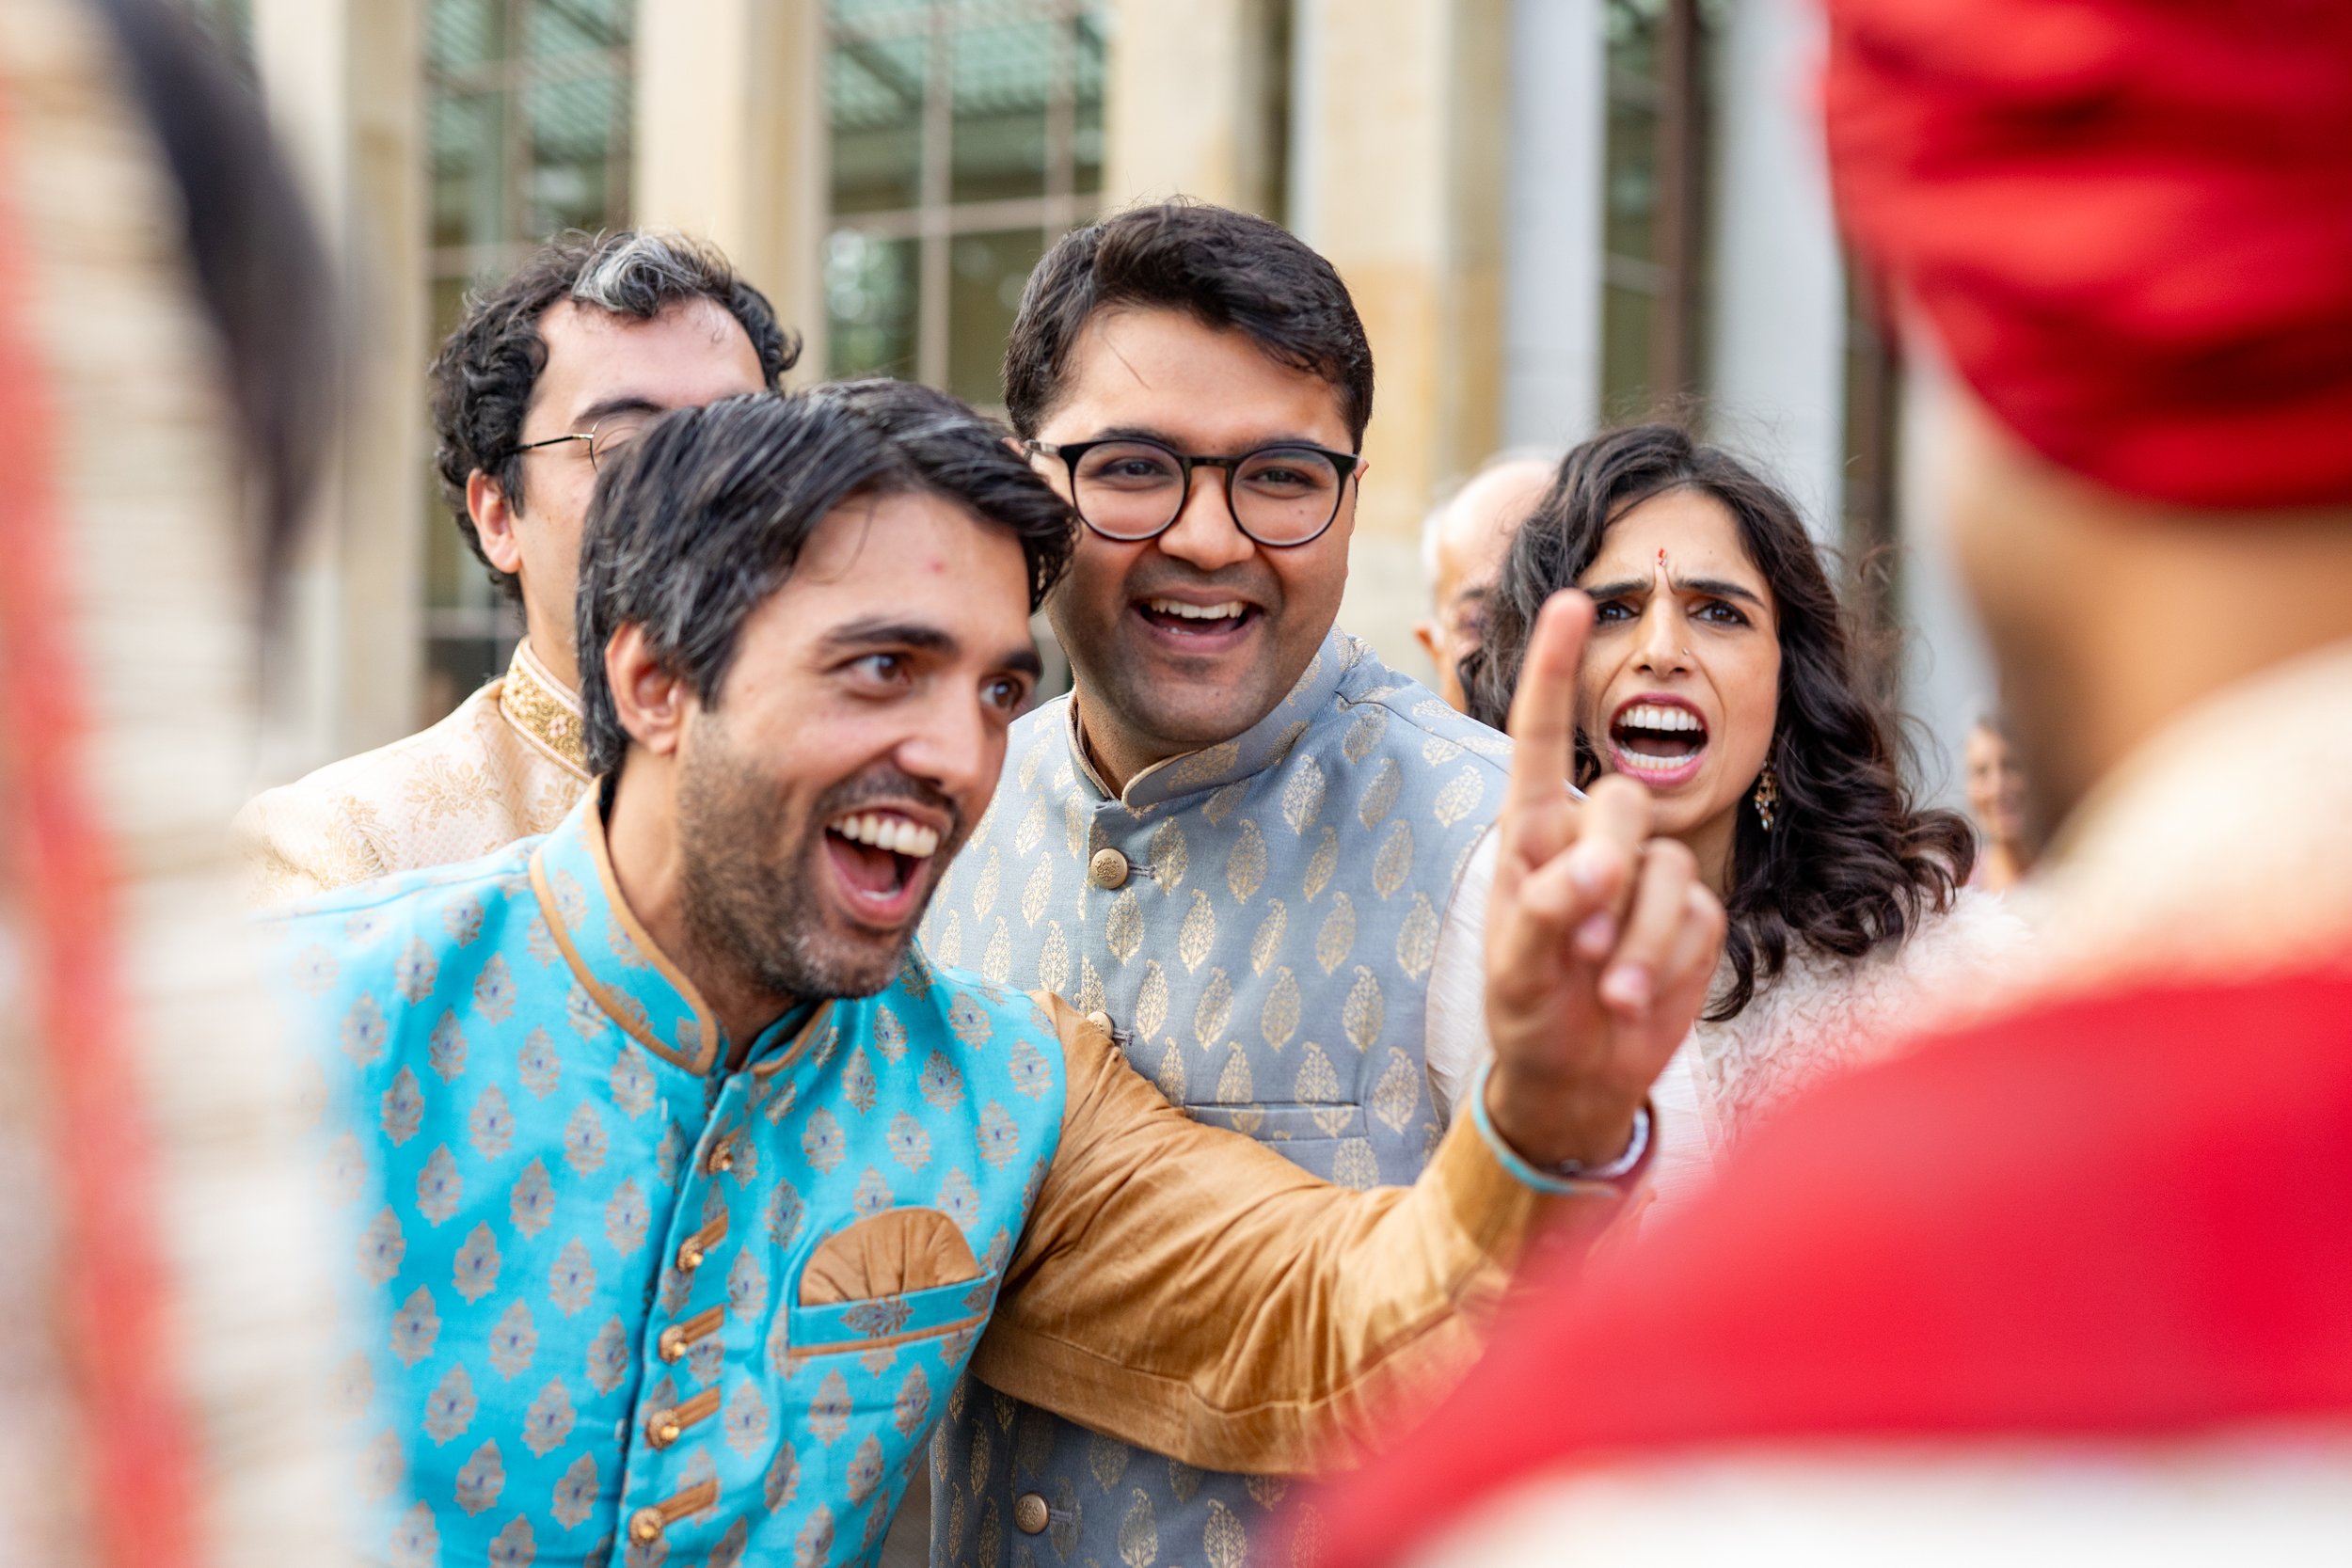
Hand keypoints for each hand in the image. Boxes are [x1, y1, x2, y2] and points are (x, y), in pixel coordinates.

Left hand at [1482, 592, 1726, 1168]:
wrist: (1578, 1075)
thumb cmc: (1529, 1011)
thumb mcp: (1516, 970)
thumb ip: (1546, 912)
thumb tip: (1600, 869)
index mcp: (1530, 833)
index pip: (1542, 738)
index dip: (1554, 668)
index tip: (1571, 600)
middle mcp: (1590, 839)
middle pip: (1623, 802)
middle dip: (1610, 870)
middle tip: (1580, 942)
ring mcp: (1646, 873)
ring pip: (1667, 866)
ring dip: (1639, 939)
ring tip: (1607, 992)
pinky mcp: (1690, 913)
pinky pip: (1698, 914)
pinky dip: (1667, 961)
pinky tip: (1637, 997)